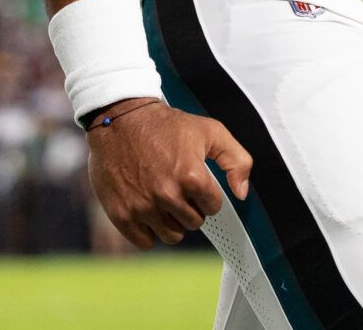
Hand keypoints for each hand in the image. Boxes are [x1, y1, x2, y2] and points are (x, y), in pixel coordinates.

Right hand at [86, 101, 253, 249]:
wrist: (121, 120)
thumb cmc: (165, 125)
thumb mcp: (211, 131)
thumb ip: (237, 161)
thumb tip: (241, 193)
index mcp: (191, 176)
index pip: (213, 206)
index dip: (208, 194)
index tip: (197, 183)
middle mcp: (167, 194)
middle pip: (194, 222)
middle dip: (191, 208)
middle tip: (180, 189)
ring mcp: (142, 206)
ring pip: (172, 235)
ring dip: (172, 222)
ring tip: (166, 201)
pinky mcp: (121, 214)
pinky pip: (146, 242)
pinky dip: (150, 231)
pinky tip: (150, 211)